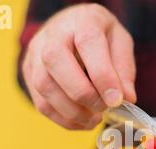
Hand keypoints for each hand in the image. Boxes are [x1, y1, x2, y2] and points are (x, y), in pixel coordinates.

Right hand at [22, 3, 135, 128]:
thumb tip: (126, 99)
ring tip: (95, 119)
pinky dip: (64, 119)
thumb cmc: (101, 37)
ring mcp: (36, 53)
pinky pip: (41, 103)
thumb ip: (124, 71)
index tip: (115, 100)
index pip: (88, 43)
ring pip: (44, 86)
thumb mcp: (121, 44)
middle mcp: (53, 33)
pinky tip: (82, 121)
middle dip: (83, 94)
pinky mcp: (29, 73)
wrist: (74, 29)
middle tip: (103, 109)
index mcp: (83, 20)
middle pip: (55, 61)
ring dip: (72, 112)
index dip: (102, 75)